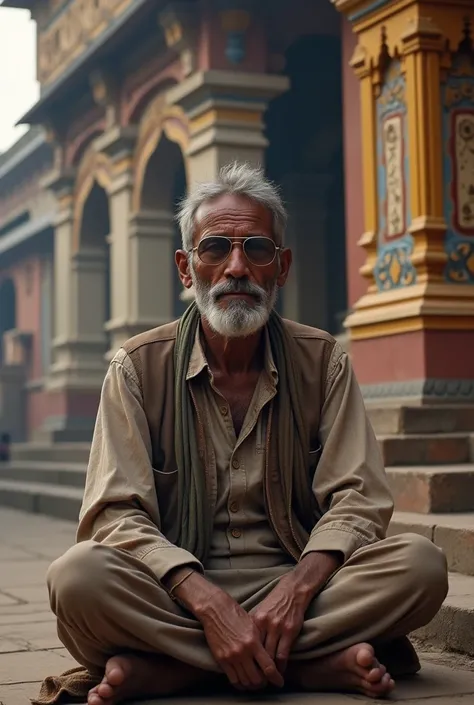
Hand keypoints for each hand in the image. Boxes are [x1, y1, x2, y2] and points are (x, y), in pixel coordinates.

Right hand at [198, 590, 284, 690]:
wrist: (216, 610)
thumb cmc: (236, 615)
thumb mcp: (254, 626)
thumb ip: (261, 643)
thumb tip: (270, 658)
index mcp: (253, 642)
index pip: (268, 667)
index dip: (276, 678)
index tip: (279, 682)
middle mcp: (243, 652)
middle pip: (257, 679)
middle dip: (264, 683)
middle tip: (266, 682)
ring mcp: (231, 657)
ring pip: (245, 681)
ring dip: (252, 685)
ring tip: (256, 683)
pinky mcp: (221, 659)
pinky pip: (233, 679)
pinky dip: (240, 684)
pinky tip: (244, 681)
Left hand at [251, 552, 341, 673]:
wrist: (292, 591)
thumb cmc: (274, 602)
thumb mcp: (259, 612)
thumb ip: (251, 626)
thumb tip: (241, 642)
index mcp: (254, 620)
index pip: (247, 645)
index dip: (245, 659)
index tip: (244, 670)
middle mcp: (264, 624)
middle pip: (257, 652)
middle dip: (255, 668)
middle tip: (255, 680)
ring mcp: (277, 628)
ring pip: (270, 656)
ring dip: (268, 671)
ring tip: (267, 680)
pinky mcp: (289, 631)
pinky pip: (283, 654)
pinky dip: (280, 666)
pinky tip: (280, 671)